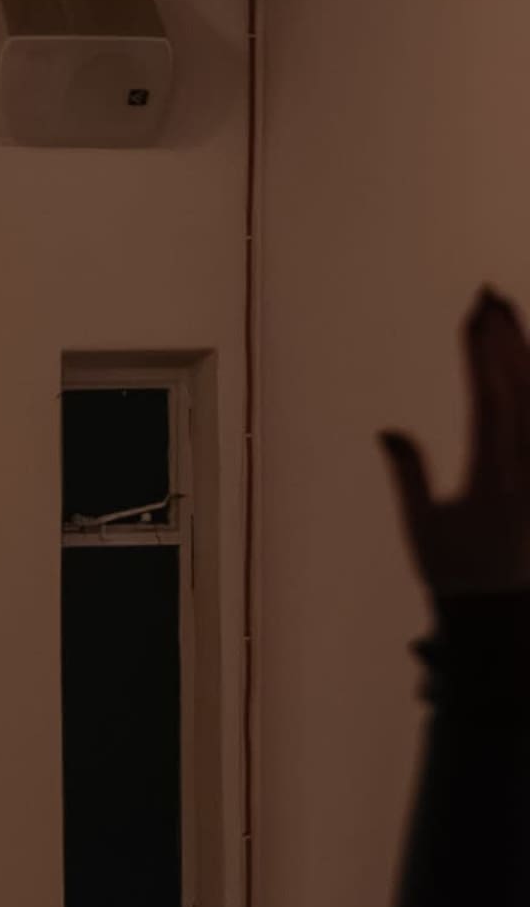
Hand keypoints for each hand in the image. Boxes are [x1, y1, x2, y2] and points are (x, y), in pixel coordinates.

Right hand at [379, 289, 529, 600]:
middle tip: (492, 296)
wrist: (501, 609)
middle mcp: (527, 468)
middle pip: (523, 387)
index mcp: (493, 478)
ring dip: (526, 354)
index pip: (491, 400)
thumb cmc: (456, 571)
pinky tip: (527, 363)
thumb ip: (411, 475)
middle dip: (507, 338)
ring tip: (510, 317)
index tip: (473, 316)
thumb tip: (391, 431)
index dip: (482, 354)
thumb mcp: (423, 527)